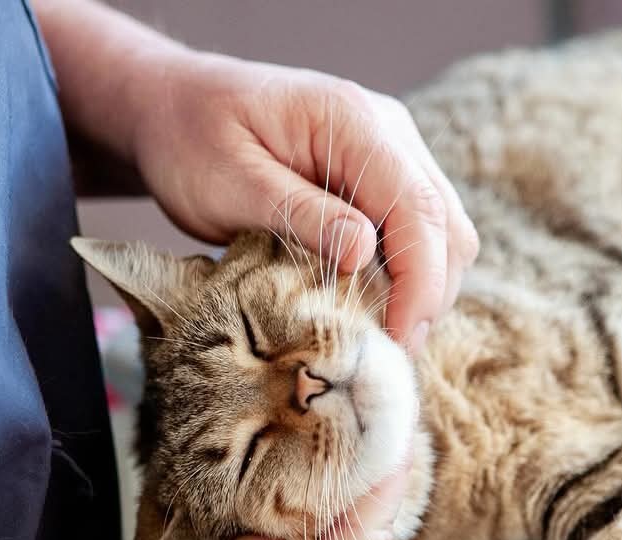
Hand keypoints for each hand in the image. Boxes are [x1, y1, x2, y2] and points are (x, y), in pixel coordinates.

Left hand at [127, 52, 477, 350]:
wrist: (175, 104)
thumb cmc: (190, 140)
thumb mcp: (230, 182)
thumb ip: (299, 213)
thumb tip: (363, 253)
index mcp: (351, 121)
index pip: (417, 208)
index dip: (419, 282)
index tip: (398, 339)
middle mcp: (388, 130)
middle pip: (446, 224)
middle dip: (429, 295)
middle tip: (390, 353)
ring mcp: (394, 149)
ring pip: (445, 231)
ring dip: (425, 288)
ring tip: (384, 335)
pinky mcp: (385, 174)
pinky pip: (421, 231)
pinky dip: (410, 274)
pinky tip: (377, 304)